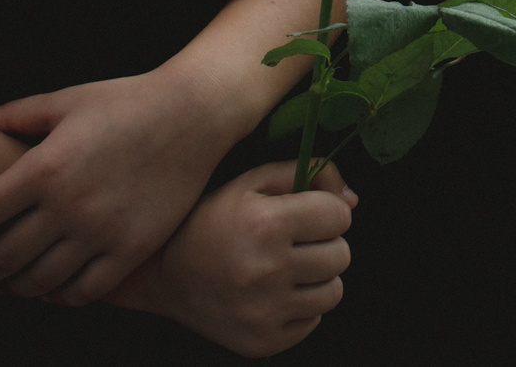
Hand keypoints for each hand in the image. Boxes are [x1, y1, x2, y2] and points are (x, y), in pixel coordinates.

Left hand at [0, 69, 241, 305]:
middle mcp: (67, 206)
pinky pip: (84, 290)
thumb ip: (17, 114)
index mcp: (43, 167)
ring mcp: (100, 232)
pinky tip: (50, 290)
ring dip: (12, 287)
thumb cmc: (126, 100)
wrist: (194, 113)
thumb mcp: (67, 99)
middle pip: (1, 258)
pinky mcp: (132, 248)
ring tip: (4, 283)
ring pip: (39, 281)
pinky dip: (59, 297)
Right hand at [126, 161, 354, 355]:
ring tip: (287, 267)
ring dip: (317, 276)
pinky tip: (273, 292)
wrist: (163, 274)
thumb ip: (306, 174)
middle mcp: (264, 271)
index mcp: (263, 224)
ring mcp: (264, 313)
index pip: (338, 216)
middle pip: (341, 254)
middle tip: (295, 241)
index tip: (308, 213)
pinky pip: (313, 321)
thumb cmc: (212, 219)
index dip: (326, 210)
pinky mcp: (263, 342)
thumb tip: (353, 200)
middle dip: (325, 242)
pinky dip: (301, 306)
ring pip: (334, 291)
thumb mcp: (251, 182)